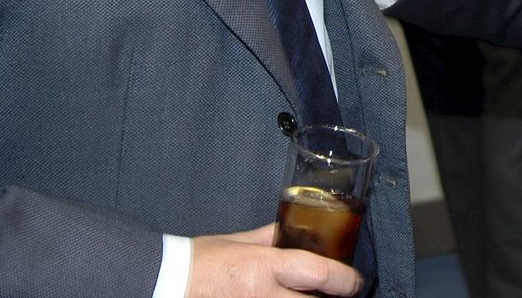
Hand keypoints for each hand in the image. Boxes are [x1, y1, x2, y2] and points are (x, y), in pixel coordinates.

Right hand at [187, 224, 361, 296]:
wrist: (166, 284)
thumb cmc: (199, 262)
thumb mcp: (240, 241)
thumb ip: (271, 236)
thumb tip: (293, 229)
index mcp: (265, 268)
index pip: (321, 275)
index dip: (347, 280)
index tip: (355, 282)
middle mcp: (264, 296)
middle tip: (337, 292)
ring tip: (314, 296)